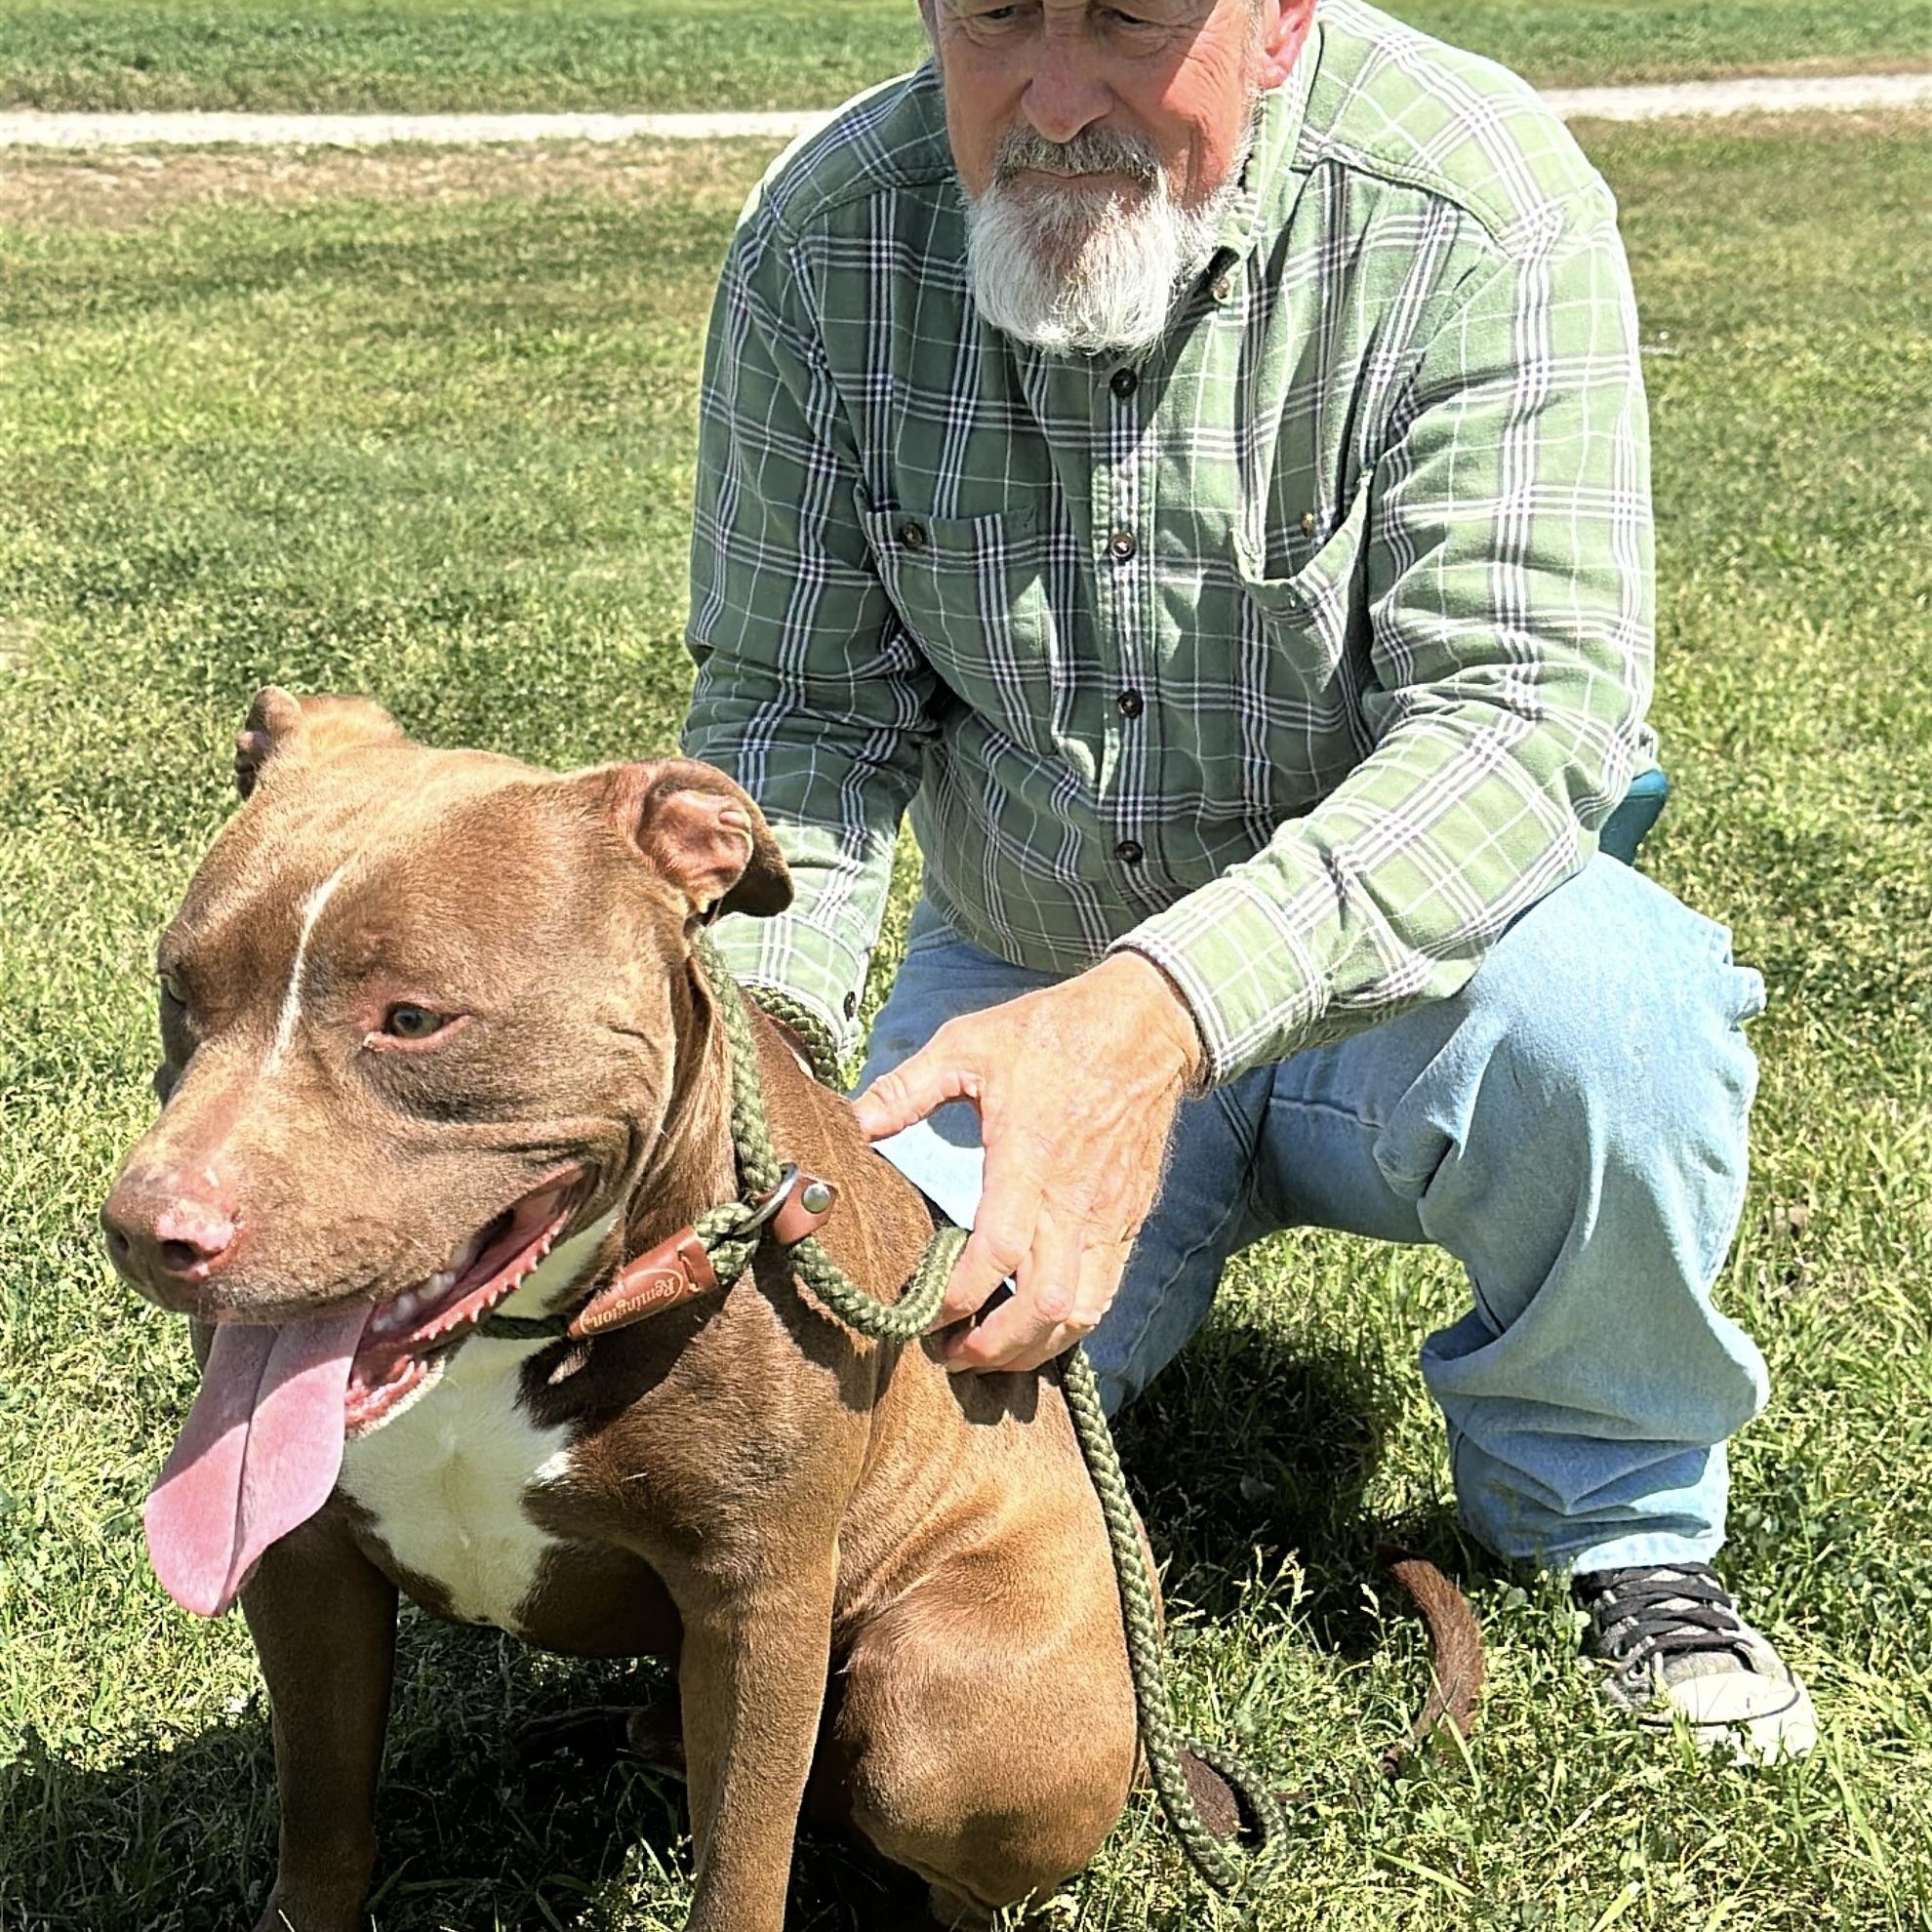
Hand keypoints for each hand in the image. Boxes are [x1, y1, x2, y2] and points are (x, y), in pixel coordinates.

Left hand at [851, 952, 1203, 1373]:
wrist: (1144, 1025)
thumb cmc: (1051, 1032)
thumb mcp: (967, 1045)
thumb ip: (904, 1090)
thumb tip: (847, 1122)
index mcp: (1028, 1157)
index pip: (997, 1253)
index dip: (957, 1298)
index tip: (920, 1316)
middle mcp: (1073, 1200)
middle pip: (1043, 1307)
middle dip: (993, 1348)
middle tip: (948, 1356)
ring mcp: (1108, 1216)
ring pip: (1080, 1314)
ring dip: (1033, 1350)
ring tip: (987, 1354)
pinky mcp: (1128, 1221)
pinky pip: (1104, 1294)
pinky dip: (1069, 1327)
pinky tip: (1033, 1329)